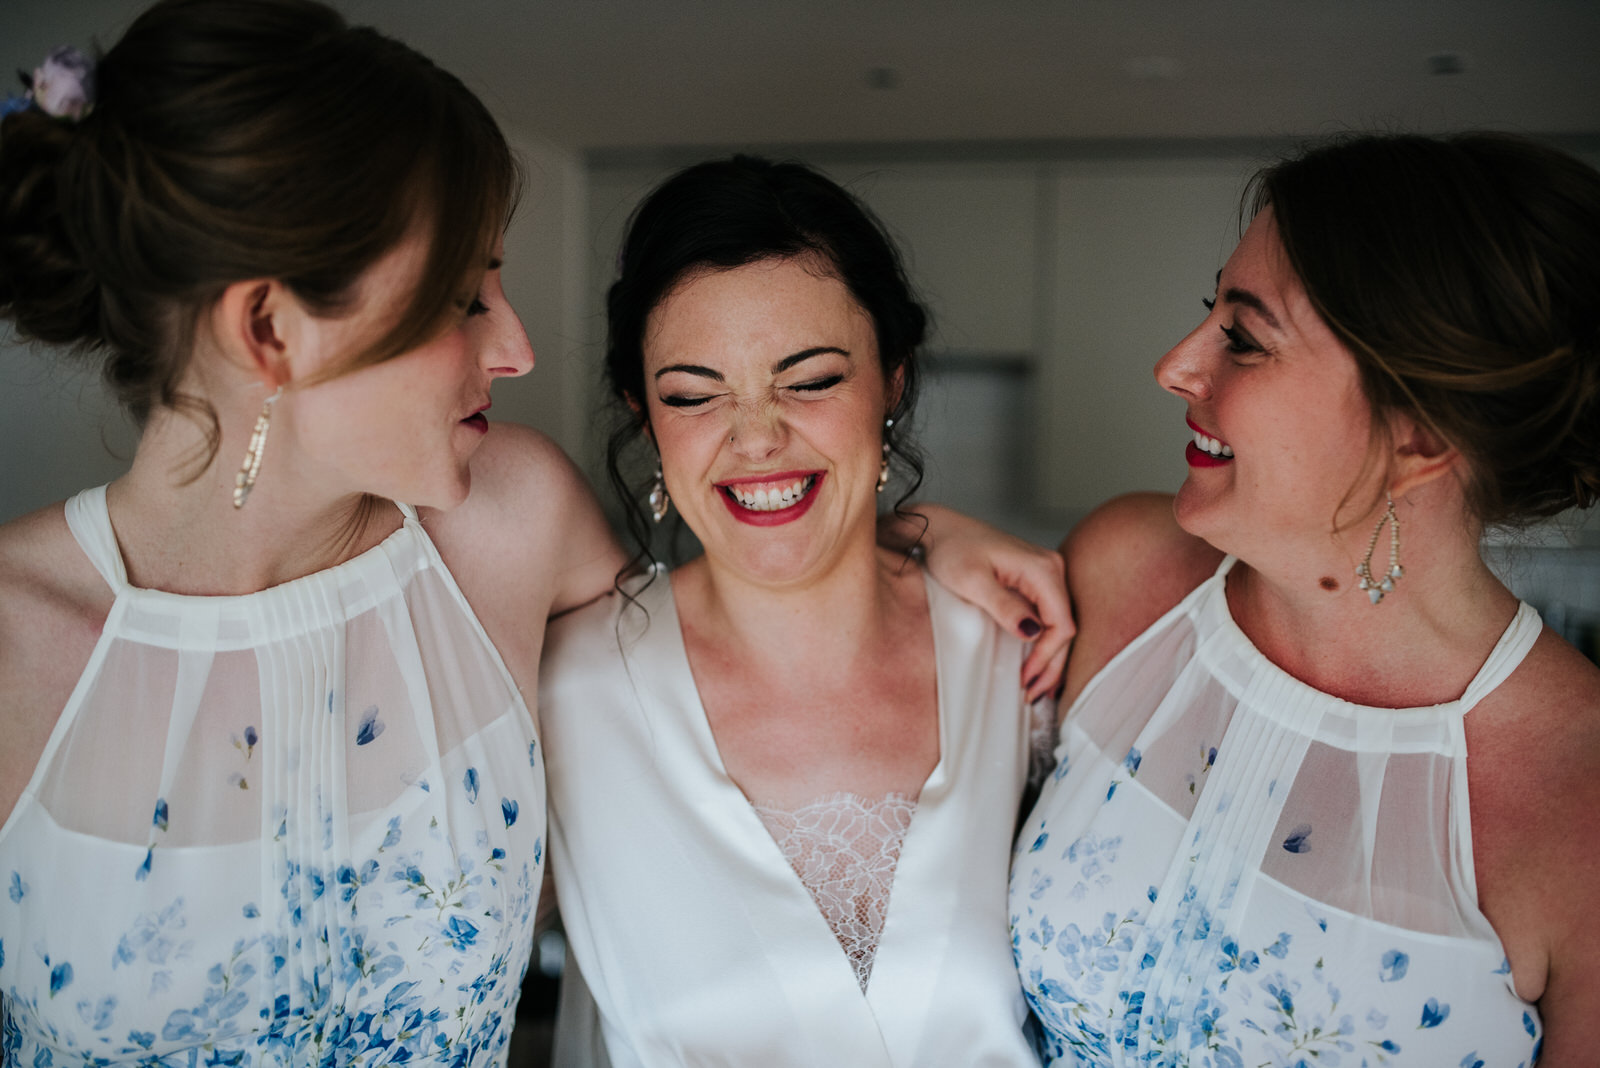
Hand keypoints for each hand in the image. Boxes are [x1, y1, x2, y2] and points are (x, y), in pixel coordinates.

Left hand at [881, 504, 1073, 701]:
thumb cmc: (951, 548)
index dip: (1047, 656)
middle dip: (1052, 664)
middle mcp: (1051, 569)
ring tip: (1036, 687)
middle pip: (1066, 627)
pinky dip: (1045, 642)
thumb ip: (1004, 606)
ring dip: (1050, 657)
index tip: (1026, 678)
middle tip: (1032, 694)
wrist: (937, 530)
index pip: (1062, 623)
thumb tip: (1032, 632)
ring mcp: (1046, 573)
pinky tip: (1036, 662)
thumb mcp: (972, 581)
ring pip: (1060, 624)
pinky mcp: (1034, 580)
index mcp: (1042, 568)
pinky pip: (1049, 615)